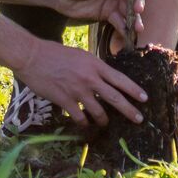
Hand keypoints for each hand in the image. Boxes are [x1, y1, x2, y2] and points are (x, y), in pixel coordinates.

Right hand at [16, 40, 146, 127]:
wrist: (33, 57)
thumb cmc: (55, 53)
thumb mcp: (80, 55)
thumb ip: (93, 67)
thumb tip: (104, 78)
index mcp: (95, 65)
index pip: (120, 79)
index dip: (133, 90)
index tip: (144, 98)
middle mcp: (90, 78)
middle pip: (115, 97)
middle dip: (129, 110)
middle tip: (139, 119)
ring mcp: (77, 90)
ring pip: (98, 111)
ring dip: (104, 120)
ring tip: (105, 123)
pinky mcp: (64, 100)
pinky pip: (79, 117)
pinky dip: (84, 122)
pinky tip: (84, 124)